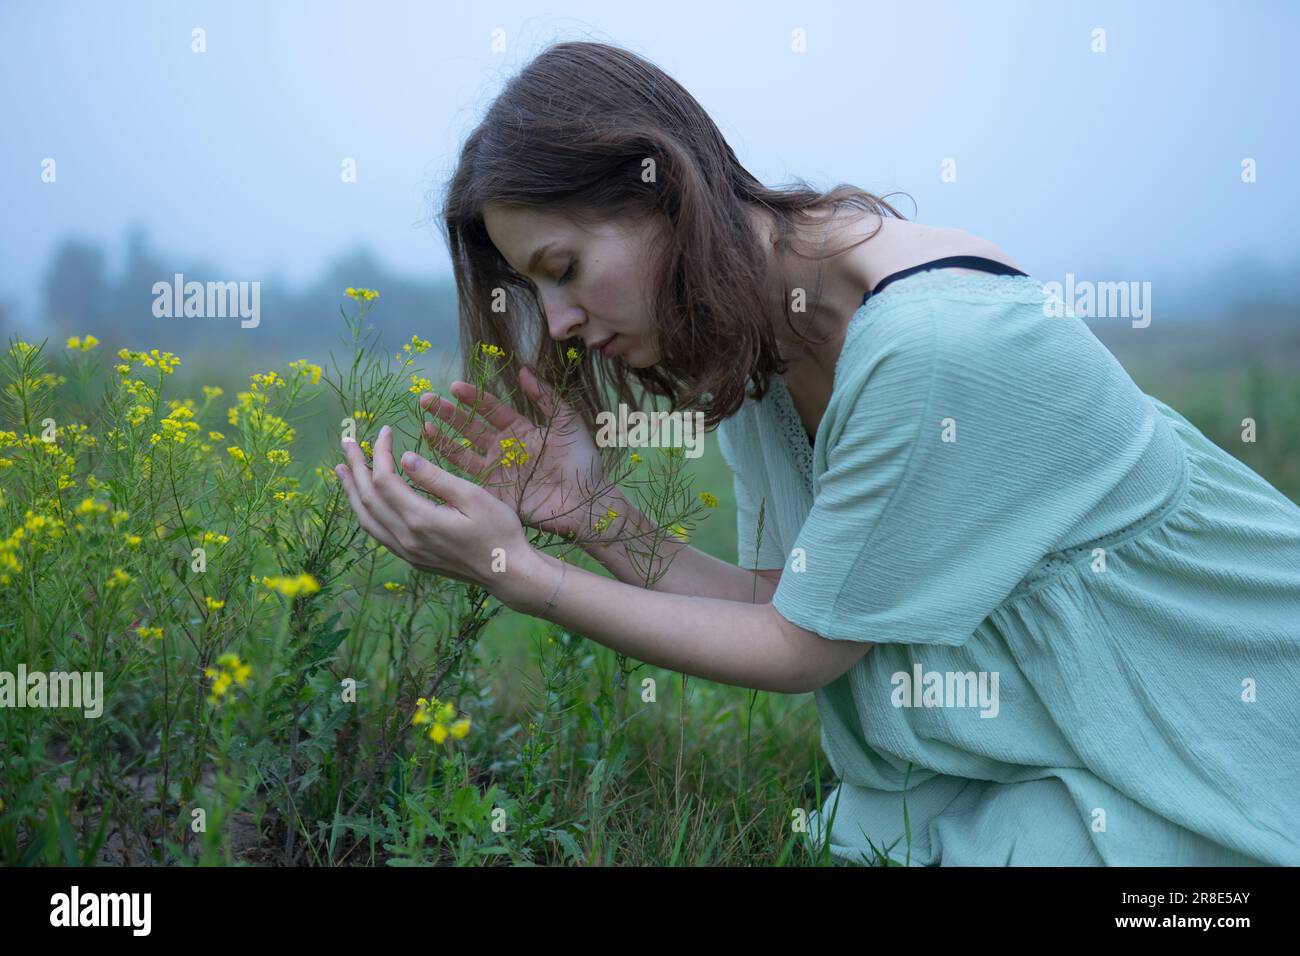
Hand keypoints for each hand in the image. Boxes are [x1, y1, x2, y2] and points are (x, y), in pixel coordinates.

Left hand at [334, 423, 533, 592]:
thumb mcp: (473, 497)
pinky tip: (365, 499)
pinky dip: (365, 511)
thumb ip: (436, 478)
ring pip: (366, 519)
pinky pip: (377, 533)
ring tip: (343, 469)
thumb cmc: (498, 530)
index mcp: (421, 519)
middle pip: (368, 498)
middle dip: (356, 466)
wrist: (507, 572)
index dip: (381, 452)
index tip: (386, 430)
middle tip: (348, 441)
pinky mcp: (412, 558)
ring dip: (352, 492)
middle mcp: (407, 538)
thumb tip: (404, 458)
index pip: (386, 479)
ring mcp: (407, 551)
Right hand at [418, 365, 621, 540]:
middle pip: (470, 427)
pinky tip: (433, 457)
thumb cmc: (581, 460)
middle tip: (427, 400)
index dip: (473, 397)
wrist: (586, 500)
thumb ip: (545, 396)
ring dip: (443, 437)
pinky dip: (448, 468)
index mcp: (520, 429)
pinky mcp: (492, 493)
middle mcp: (503, 448)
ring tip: (425, 423)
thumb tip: (523, 369)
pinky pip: (465, 479)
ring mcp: (495, 470)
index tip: (455, 387)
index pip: (490, 409)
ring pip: (462, 450)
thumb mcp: (566, 422)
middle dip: (448, 413)